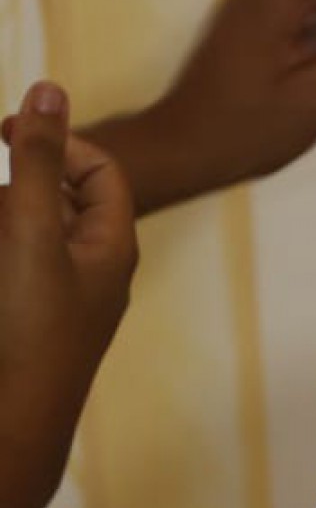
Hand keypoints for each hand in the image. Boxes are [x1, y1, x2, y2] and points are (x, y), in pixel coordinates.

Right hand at [0, 83, 137, 507]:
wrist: (12, 420)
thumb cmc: (28, 328)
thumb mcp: (30, 231)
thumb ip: (36, 162)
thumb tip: (49, 88)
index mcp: (112, 246)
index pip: (101, 169)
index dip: (57, 141)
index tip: (4, 130)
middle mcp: (93, 271)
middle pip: (55, 199)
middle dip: (15, 193)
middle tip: (1, 219)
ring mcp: (61, 299)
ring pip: (26, 233)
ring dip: (6, 225)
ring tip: (4, 263)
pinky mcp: (29, 319)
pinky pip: (14, 269)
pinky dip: (4, 255)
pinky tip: (3, 275)